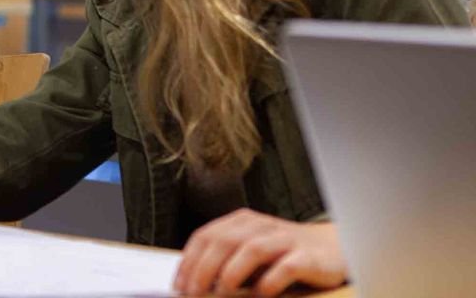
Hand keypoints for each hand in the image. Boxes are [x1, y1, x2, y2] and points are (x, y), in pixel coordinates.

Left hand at [174, 209, 346, 295]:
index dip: (190, 260)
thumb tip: (193, 283)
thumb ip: (225, 260)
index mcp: (241, 221)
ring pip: (252, 249)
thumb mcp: (249, 250)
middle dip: (205, 268)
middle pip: (225, 241)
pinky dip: (270, 281)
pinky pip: (286, 267)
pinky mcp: (308, 257)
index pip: (207, 235)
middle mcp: (261, 226)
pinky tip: (261, 294)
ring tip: (222, 291)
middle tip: (194, 292)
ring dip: (233, 272)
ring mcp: (285, 239)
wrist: (333, 248)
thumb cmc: (282, 253)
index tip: (180, 284)